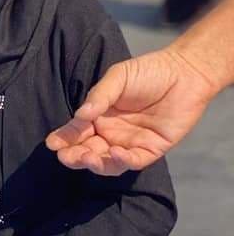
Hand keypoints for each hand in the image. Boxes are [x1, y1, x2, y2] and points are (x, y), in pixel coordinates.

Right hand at [46, 48, 214, 174]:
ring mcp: (130, 143)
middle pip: (88, 151)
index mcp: (99, 115)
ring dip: (96, 163)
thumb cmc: (148, 72)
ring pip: (108, 162)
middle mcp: (111, 132)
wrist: (184, 74)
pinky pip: (134, 162)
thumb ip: (99, 96)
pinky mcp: (150, 150)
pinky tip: (115, 154)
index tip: (52, 144)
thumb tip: (80, 115)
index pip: (77, 131)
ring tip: (88, 157)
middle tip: (66, 156)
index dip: (64, 138)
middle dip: (75, 156)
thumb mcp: (118, 78)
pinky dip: (123, 161)